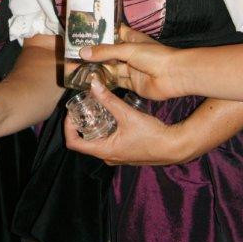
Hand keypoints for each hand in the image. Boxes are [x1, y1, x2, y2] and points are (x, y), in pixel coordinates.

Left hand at [64, 78, 182, 165]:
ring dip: (94, 126)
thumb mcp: (127, 114)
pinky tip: (111, 116)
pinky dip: (105, 130)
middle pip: (84, 142)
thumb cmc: (152, 135)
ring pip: (97, 141)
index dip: (68, 127)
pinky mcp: (125, 153)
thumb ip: (109, 99)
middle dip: (81, 124)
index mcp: (104, 151)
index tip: (71, 112)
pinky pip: (108, 142)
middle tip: (83, 107)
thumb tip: (93, 84)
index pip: (73, 143)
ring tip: (95, 108)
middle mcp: (108, 157)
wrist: (174, 147)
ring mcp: (117, 156)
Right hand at [80, 23, 183, 100]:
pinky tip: (91, 81)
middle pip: (108, 53)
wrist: (174, 76)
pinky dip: (105, 82)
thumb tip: (83, 52)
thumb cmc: (154, 56)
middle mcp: (129, 52)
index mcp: (131, 38)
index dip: (99, 33)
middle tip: (74, 55)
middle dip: (94, 54)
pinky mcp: (132, 84)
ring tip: (77, 68)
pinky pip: (116, 82)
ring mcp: (130, 68)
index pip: (112, 32)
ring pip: (110, 68)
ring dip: (97, 69)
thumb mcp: (128, 49)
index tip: (81, 34)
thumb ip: (105, 52)